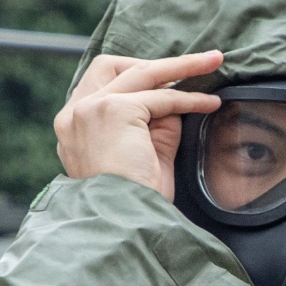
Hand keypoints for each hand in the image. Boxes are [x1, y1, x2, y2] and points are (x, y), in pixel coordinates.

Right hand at [54, 50, 224, 197]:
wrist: (122, 223)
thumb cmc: (133, 201)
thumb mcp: (143, 155)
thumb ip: (153, 124)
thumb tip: (176, 100)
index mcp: (72, 126)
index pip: (100, 83)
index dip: (136, 78)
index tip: (168, 82)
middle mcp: (74, 114)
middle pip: (114, 66)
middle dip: (157, 63)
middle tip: (198, 62)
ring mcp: (90, 109)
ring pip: (143, 73)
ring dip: (183, 65)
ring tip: (213, 61)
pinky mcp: (113, 110)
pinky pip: (161, 98)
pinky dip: (189, 99)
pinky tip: (209, 104)